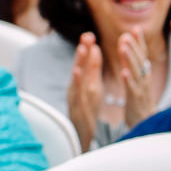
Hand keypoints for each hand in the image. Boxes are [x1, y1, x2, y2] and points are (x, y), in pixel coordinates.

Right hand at [65, 34, 102, 150]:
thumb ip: (92, 70)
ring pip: (77, 79)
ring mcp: (76, 99)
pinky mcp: (77, 108)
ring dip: (79, 63)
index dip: (86, 49)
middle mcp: (77, 89)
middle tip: (86, 35)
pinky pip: (77, 94)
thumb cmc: (86, 110)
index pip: (83, 64)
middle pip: (79, 67)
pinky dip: (77, 83)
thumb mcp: (91, 88)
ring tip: (82, 48)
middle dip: (82, 51)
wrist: (80, 136)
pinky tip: (77, 73)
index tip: (89, 34)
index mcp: (82, 84)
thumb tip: (94, 50)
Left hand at [115, 30, 158, 125]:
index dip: (140, 42)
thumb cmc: (140, 100)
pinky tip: (123, 72)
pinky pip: (132, 89)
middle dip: (133, 46)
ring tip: (122, 47)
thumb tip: (132, 49)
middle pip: (140, 60)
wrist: (146, 123)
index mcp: (144, 73)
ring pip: (136, 71)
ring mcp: (142, 89)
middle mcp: (145, 78)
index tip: (136, 28)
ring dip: (129, 58)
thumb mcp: (140, 81)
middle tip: (125, 34)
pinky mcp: (136, 100)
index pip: (143, 54)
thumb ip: (136, 65)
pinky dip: (128, 80)